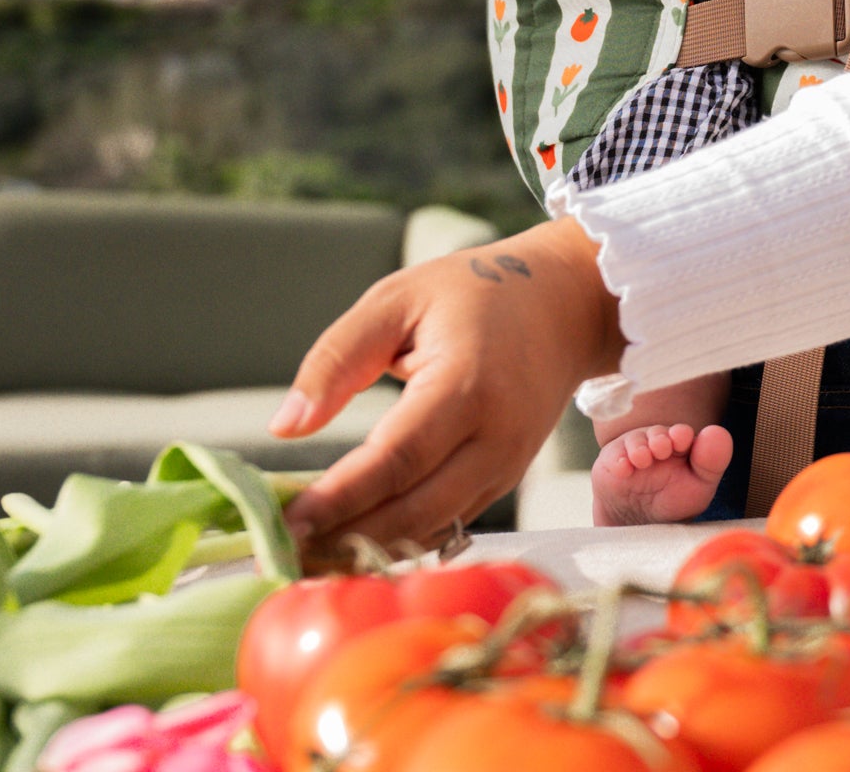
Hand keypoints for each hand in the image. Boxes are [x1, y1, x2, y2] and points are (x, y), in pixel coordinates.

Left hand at [270, 215, 622, 552]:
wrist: (565, 303)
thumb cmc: (475, 293)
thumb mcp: (398, 299)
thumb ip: (337, 358)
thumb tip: (285, 425)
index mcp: (468, 383)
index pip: (397, 458)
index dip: (342, 497)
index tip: (287, 522)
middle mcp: (496, 435)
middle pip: (415, 509)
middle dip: (347, 537)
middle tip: (284, 552)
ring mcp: (508, 463)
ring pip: (433, 527)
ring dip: (370, 547)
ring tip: (308, 556)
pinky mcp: (506, 478)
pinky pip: (449, 521)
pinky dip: (401, 536)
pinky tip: (354, 539)